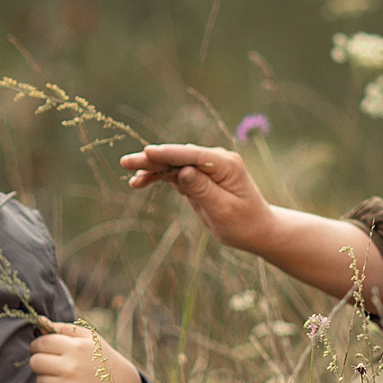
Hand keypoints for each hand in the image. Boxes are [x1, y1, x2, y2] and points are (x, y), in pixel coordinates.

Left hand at [29, 321, 131, 382]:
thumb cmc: (101, 358)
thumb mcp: (88, 338)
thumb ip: (62, 328)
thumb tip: (39, 321)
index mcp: (76, 347)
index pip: (41, 343)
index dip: (37, 345)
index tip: (42, 349)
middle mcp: (71, 367)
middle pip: (35, 362)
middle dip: (40, 362)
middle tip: (51, 363)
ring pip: (40, 381)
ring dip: (48, 379)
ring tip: (64, 378)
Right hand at [121, 143, 274, 251]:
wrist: (256, 229)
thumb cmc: (243, 223)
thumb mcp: (223, 210)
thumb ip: (203, 190)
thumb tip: (183, 171)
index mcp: (226, 164)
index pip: (192, 156)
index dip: (168, 153)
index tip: (148, 152)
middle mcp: (215, 160)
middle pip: (178, 156)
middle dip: (153, 159)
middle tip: (126, 161)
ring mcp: (206, 167)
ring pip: (173, 164)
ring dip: (151, 168)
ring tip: (130, 175)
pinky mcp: (198, 176)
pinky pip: (174, 173)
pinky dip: (158, 177)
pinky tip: (140, 182)